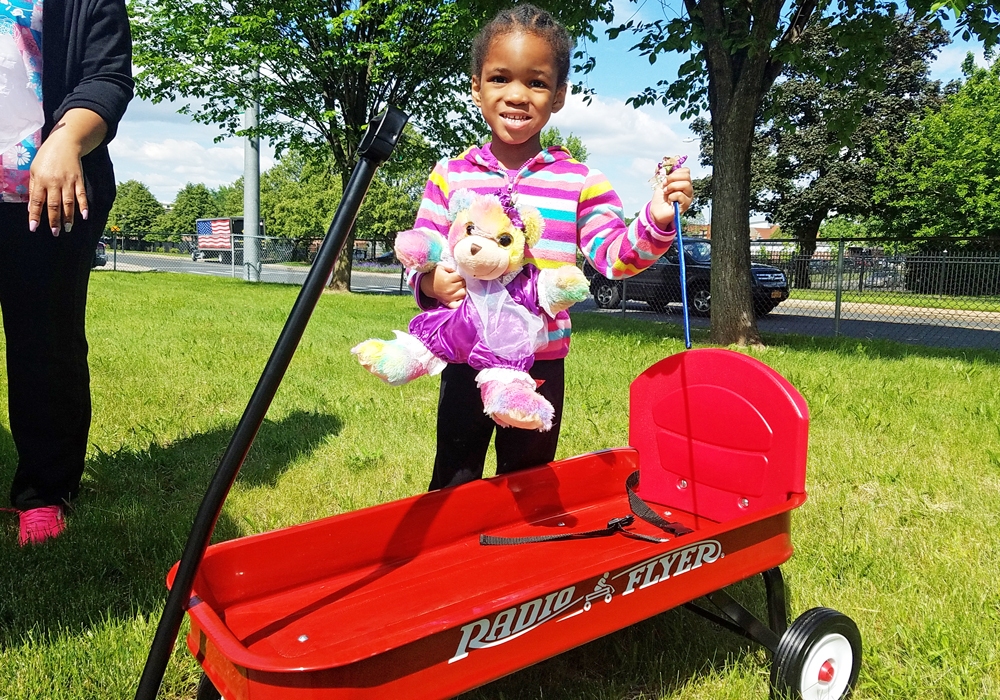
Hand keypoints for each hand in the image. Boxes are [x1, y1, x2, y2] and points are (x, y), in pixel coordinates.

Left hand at [27, 109, 106, 235]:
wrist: (65, 143)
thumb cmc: (47, 156)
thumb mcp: (34, 169)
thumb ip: (33, 187)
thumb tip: (31, 206)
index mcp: (40, 180)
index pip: (36, 201)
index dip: (35, 215)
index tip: (34, 227)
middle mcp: (54, 182)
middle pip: (54, 205)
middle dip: (54, 220)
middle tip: (55, 232)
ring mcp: (68, 181)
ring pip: (68, 203)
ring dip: (68, 217)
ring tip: (68, 228)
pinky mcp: (79, 180)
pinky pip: (81, 195)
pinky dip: (83, 205)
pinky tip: (84, 215)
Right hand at [419, 263, 466, 308]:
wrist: (427, 285)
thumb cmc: (435, 275)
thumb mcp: (441, 267)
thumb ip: (451, 268)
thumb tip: (460, 270)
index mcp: (447, 279)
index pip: (461, 276)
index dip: (461, 274)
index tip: (459, 274)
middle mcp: (449, 289)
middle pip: (464, 284)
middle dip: (463, 281)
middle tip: (460, 280)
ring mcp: (450, 297)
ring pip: (464, 293)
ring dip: (464, 289)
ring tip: (461, 286)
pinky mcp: (449, 303)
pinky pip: (458, 304)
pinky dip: (461, 300)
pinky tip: (461, 295)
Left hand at [649, 167, 693, 230]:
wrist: (656, 211)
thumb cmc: (660, 198)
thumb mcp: (662, 183)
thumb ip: (666, 174)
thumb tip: (666, 165)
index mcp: (683, 182)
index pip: (686, 171)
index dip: (675, 173)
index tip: (665, 179)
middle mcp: (688, 189)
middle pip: (687, 176)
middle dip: (673, 179)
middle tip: (665, 185)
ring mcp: (688, 197)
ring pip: (686, 185)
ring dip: (672, 187)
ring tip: (666, 192)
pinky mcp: (686, 205)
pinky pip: (681, 195)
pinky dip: (672, 196)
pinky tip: (669, 201)